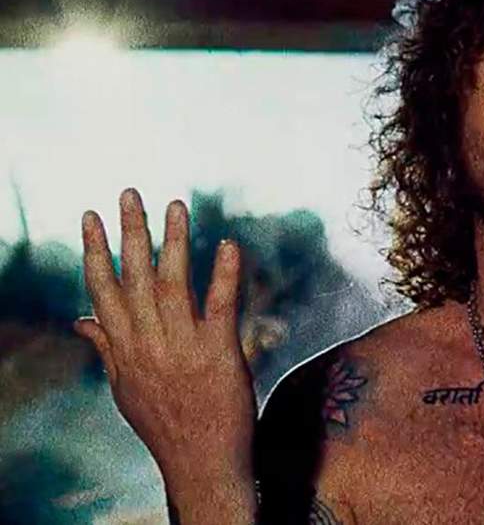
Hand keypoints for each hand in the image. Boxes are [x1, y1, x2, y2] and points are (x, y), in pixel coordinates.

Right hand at [74, 188, 256, 482]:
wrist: (201, 463)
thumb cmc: (165, 423)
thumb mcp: (125, 388)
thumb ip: (107, 348)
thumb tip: (80, 320)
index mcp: (125, 347)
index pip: (103, 289)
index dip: (95, 250)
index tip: (89, 215)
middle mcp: (148, 343)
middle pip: (136, 278)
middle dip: (131, 232)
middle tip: (130, 193)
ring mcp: (183, 347)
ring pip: (175, 284)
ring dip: (175, 242)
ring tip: (176, 206)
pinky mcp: (220, 354)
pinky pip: (222, 308)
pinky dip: (225, 276)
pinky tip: (228, 246)